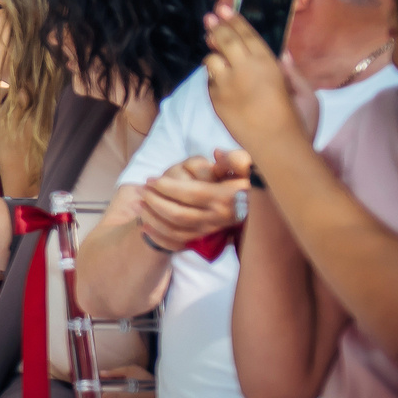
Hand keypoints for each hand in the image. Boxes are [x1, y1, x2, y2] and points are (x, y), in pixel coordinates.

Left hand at [136, 151, 252, 246]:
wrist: (257, 209)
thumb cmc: (249, 182)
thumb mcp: (248, 167)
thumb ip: (235, 159)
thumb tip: (217, 154)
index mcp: (226, 199)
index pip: (191, 194)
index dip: (168, 187)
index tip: (151, 179)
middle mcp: (218, 218)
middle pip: (179, 214)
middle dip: (156, 202)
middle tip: (142, 191)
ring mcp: (210, 231)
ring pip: (176, 230)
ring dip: (154, 219)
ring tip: (140, 205)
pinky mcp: (205, 240)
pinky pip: (178, 243)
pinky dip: (158, 237)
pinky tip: (144, 227)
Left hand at [204, 5, 318, 164]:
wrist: (278, 150)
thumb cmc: (300, 122)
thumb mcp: (305, 92)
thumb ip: (290, 71)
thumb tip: (281, 53)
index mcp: (268, 63)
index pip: (247, 35)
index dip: (234, 20)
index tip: (223, 9)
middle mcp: (244, 70)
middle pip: (224, 40)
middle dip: (216, 27)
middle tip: (210, 18)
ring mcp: (226, 86)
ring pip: (211, 60)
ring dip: (213, 53)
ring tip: (214, 46)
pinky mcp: (216, 102)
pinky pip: (210, 82)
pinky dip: (214, 77)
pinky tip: (219, 76)